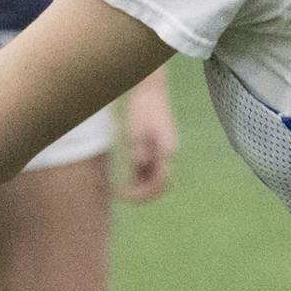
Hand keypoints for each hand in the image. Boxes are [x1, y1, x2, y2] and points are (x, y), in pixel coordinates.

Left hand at [116, 70, 178, 203]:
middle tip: (124, 198)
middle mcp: (168, 155)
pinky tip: (127, 183)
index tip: (127, 195)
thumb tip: (140, 164)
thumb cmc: (143, 109)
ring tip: (122, 192)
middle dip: (145, 195)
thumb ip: (140, 147)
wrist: (149, 93)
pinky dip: (140, 179)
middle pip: (161, 185)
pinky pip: (149, 171)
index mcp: (168, 150)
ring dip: (142, 188)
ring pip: (155, 180)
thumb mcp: (137, 128)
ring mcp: (162, 153)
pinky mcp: (155, 150)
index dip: (144, 193)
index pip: (160, 181)